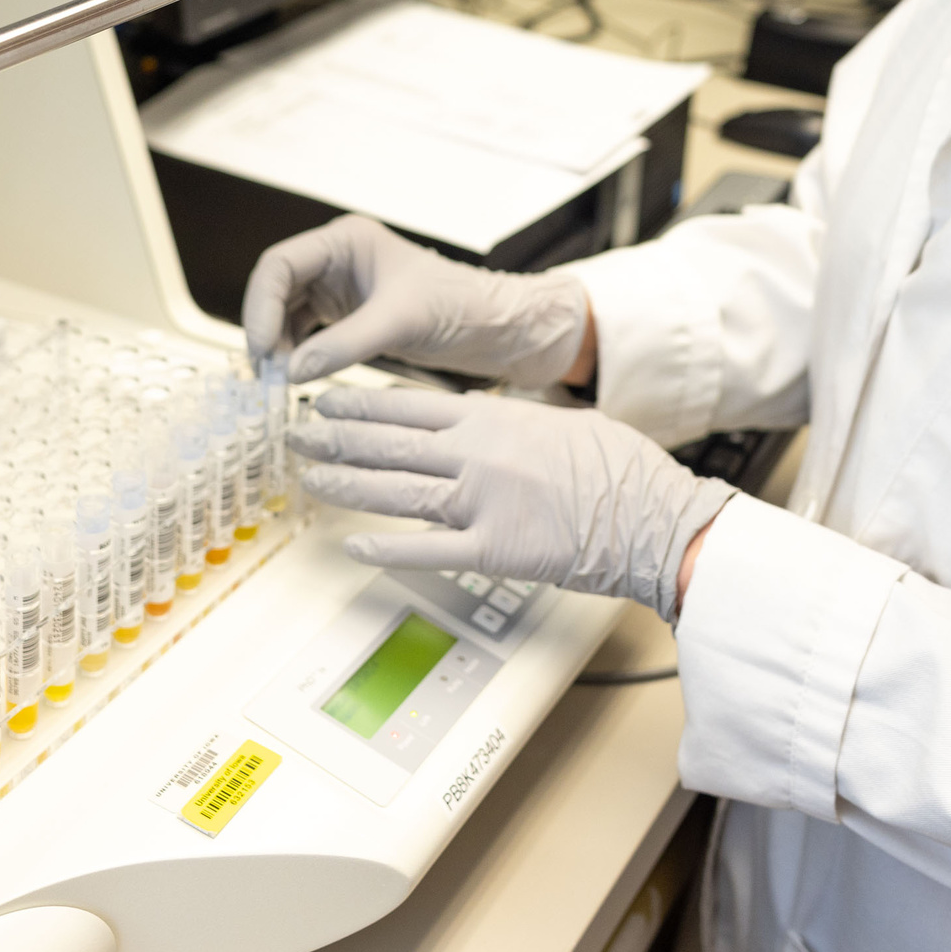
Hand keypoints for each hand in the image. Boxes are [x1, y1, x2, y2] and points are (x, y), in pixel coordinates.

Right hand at [243, 215, 592, 387]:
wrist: (500, 328)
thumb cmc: (462, 306)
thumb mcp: (402, 321)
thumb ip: (345, 344)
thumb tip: (290, 373)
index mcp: (347, 241)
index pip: (280, 265)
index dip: (261, 306)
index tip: (260, 348)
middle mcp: (338, 260)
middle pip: (277, 289)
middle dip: (265, 328)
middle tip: (263, 373)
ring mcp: (342, 288)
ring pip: (288, 314)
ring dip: (279, 346)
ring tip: (278, 383)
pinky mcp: (351, 316)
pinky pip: (308, 333)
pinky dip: (299, 356)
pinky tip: (299, 380)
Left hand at [289, 387, 735, 620]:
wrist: (652, 516)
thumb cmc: (619, 469)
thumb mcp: (561, 422)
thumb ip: (512, 421)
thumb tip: (486, 417)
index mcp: (492, 420)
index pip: (409, 407)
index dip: (361, 405)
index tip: (329, 401)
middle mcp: (476, 455)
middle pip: (389, 444)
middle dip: (337, 439)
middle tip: (298, 435)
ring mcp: (480, 503)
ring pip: (395, 491)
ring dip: (346, 485)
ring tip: (309, 478)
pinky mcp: (492, 550)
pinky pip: (426, 551)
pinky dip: (386, 549)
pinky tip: (351, 545)